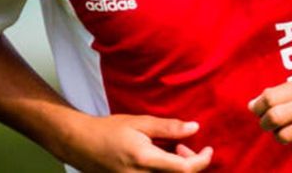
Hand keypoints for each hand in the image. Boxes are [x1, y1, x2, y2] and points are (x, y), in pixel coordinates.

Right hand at [59, 113, 212, 171]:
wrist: (82, 145)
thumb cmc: (110, 130)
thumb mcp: (141, 122)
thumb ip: (169, 128)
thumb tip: (195, 128)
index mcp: (146, 160)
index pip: (185, 170)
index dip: (202, 161)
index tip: (209, 150)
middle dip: (190, 164)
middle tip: (182, 145)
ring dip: (178, 169)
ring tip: (172, 151)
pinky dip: (166, 172)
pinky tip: (161, 160)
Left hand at [248, 73, 291, 157]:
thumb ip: (285, 90)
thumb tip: (254, 105)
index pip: (272, 96)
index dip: (258, 106)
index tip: (257, 109)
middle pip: (276, 117)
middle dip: (264, 123)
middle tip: (266, 123)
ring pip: (286, 136)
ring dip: (279, 136)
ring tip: (284, 132)